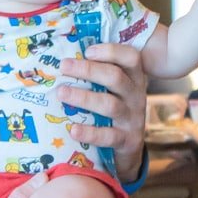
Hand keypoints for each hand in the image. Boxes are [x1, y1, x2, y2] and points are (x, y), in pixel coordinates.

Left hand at [58, 40, 145, 183]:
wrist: (129, 147)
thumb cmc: (114, 110)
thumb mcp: (114, 90)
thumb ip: (99, 74)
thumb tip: (67, 55)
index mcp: (134, 78)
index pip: (131, 58)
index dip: (111, 51)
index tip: (87, 51)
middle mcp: (136, 96)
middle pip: (116, 77)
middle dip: (88, 70)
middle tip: (64, 66)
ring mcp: (133, 119)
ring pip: (110, 105)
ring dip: (84, 98)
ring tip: (62, 93)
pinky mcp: (128, 140)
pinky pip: (108, 136)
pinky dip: (89, 133)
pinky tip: (72, 129)